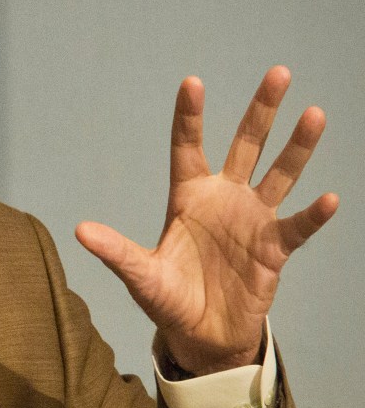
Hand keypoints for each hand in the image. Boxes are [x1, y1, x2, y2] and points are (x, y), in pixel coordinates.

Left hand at [75, 66, 338, 374]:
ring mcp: (252, 220)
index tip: (192, 82)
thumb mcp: (139, 274)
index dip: (189, 116)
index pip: (187, 147)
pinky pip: (298, 227)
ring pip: (279, 174)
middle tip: (279, 73)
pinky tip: (329, 198)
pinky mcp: (274, 249)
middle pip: (246, 145)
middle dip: (261, 111)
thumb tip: (79, 231)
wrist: (200, 334)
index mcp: (187, 197)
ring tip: (314, 113)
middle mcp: (223, 199)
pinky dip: (312, 215)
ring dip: (297, 147)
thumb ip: (116, 251)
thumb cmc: (167, 298)